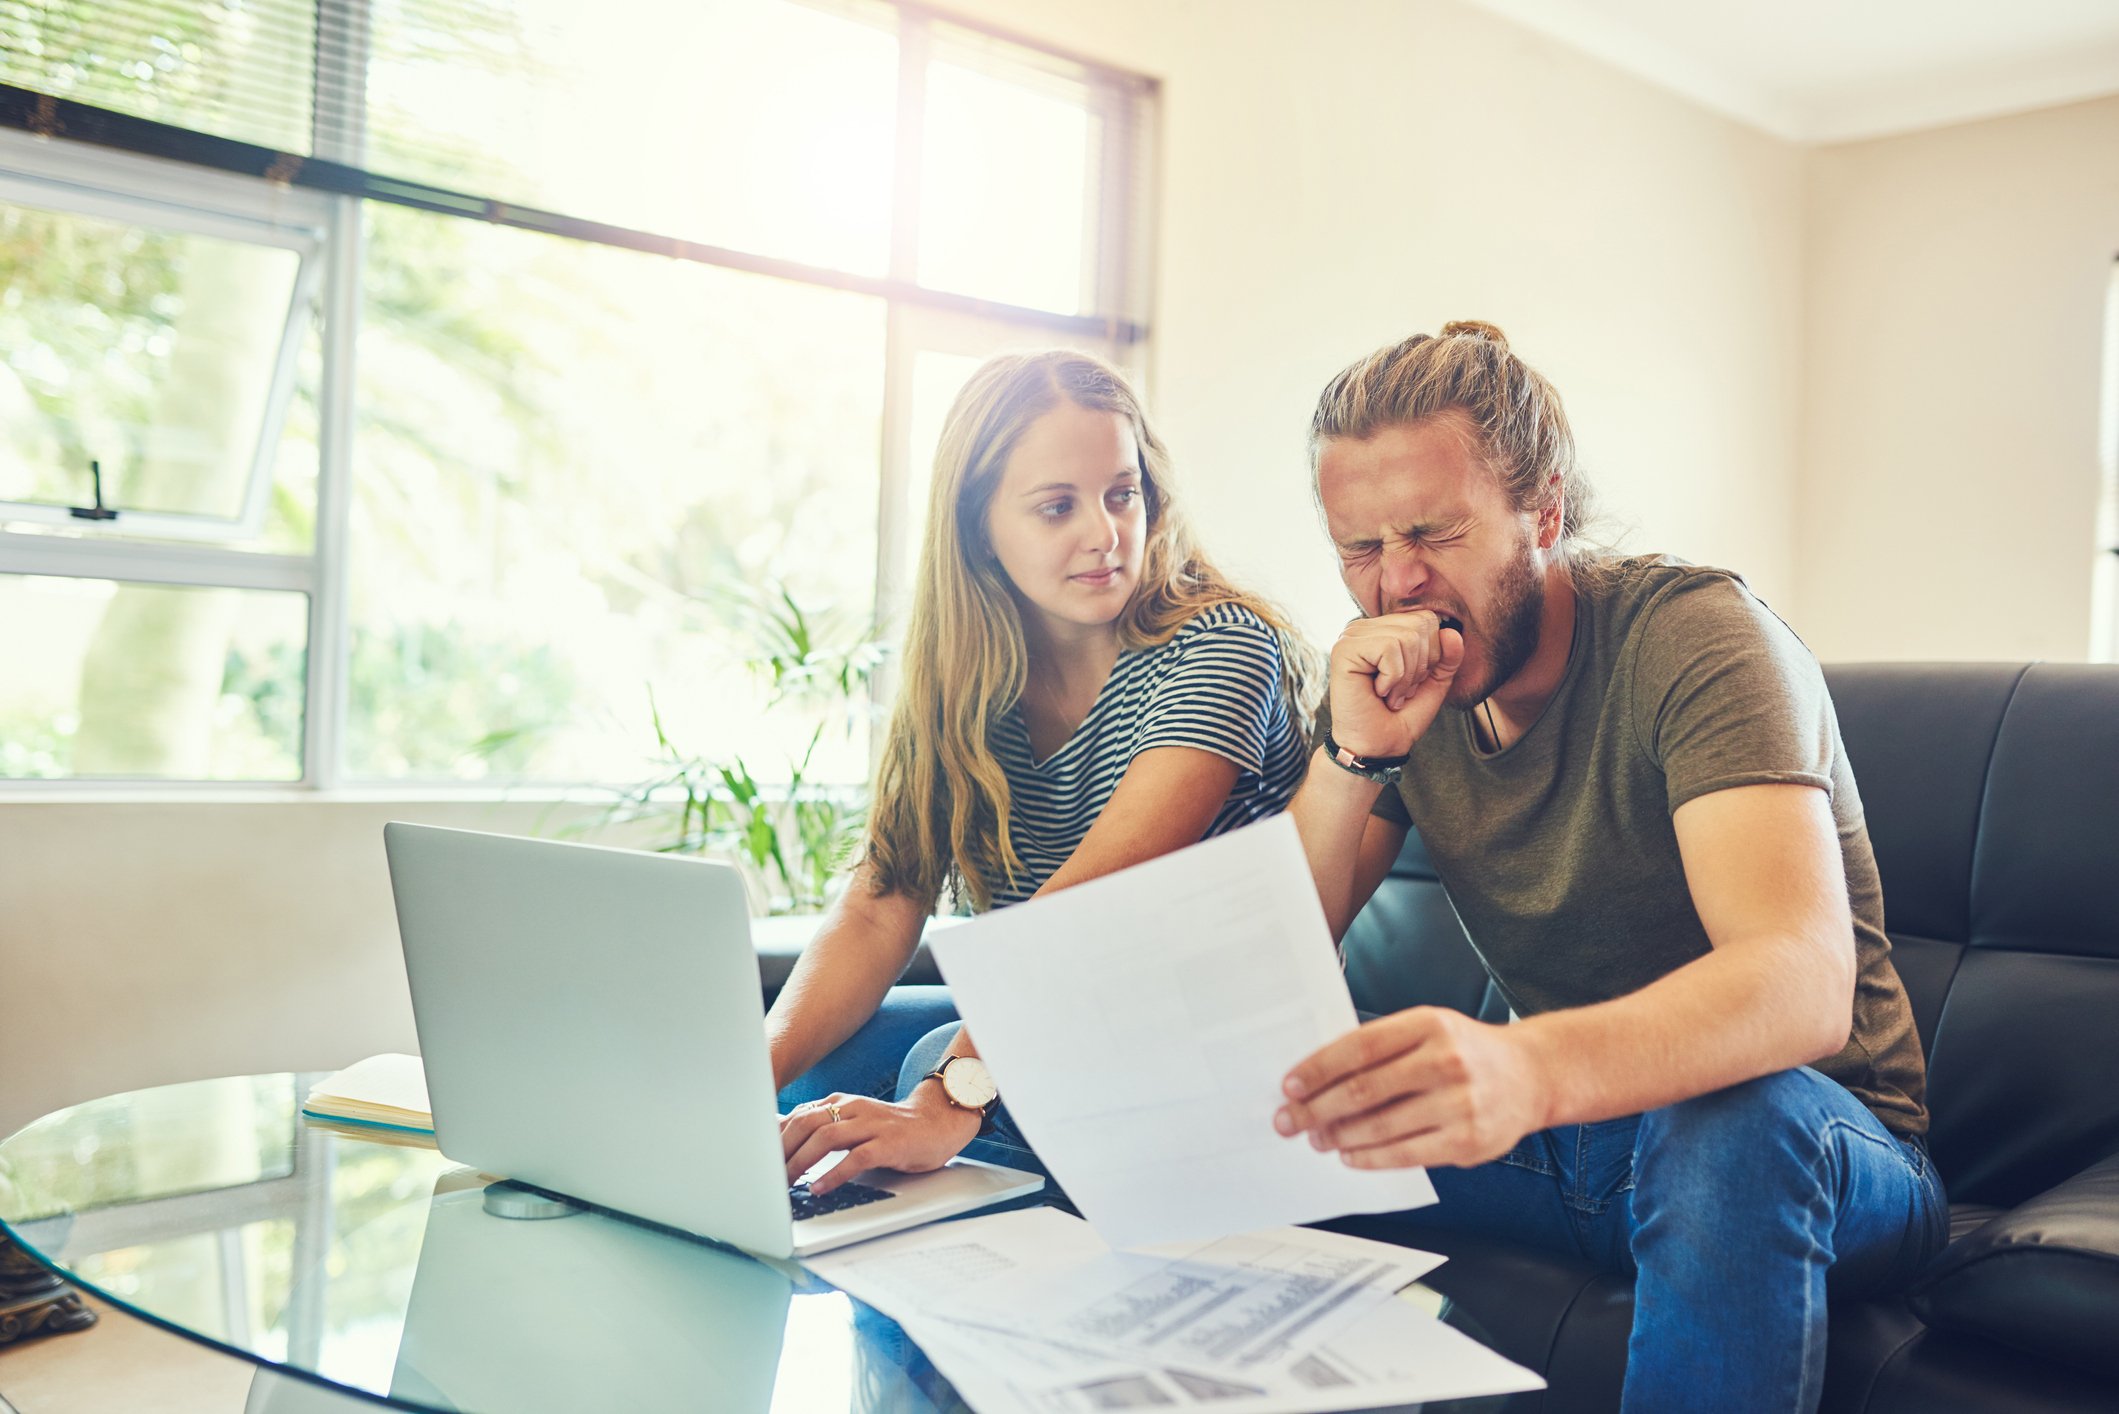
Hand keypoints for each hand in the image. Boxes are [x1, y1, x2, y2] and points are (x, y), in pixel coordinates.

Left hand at [779, 1085, 982, 1193]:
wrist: (937, 1123)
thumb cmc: (891, 1129)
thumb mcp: (853, 1123)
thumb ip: (822, 1128)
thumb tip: (780, 1142)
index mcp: (841, 1103)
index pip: (797, 1116)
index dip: (774, 1139)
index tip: (756, 1160)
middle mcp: (853, 1109)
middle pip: (806, 1124)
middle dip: (781, 1151)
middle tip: (765, 1177)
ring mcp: (872, 1125)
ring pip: (826, 1138)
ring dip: (800, 1162)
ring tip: (785, 1183)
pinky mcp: (889, 1143)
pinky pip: (857, 1157)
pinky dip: (834, 1174)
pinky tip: (820, 1188)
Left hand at [1272, 1007, 1548, 1168]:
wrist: (1531, 1076)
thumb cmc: (1464, 1051)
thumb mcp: (1428, 1029)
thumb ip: (1382, 1047)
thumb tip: (1319, 1078)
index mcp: (1428, 1025)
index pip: (1360, 1047)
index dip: (1318, 1068)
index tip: (1289, 1086)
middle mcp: (1445, 1061)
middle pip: (1364, 1090)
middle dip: (1317, 1109)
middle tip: (1289, 1121)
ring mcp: (1459, 1103)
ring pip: (1381, 1126)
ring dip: (1339, 1136)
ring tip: (1317, 1139)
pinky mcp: (1468, 1141)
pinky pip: (1405, 1154)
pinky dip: (1370, 1158)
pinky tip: (1350, 1156)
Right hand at [1327, 612, 1463, 759]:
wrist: (1378, 747)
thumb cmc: (1401, 716)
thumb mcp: (1434, 683)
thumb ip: (1448, 657)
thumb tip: (1452, 632)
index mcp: (1383, 629)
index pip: (1426, 619)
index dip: (1431, 654)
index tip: (1410, 682)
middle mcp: (1364, 627)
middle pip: (1419, 625)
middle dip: (1420, 665)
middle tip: (1400, 690)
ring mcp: (1351, 637)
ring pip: (1406, 637)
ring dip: (1405, 676)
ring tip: (1389, 694)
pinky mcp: (1344, 650)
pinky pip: (1389, 648)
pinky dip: (1393, 678)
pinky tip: (1378, 692)